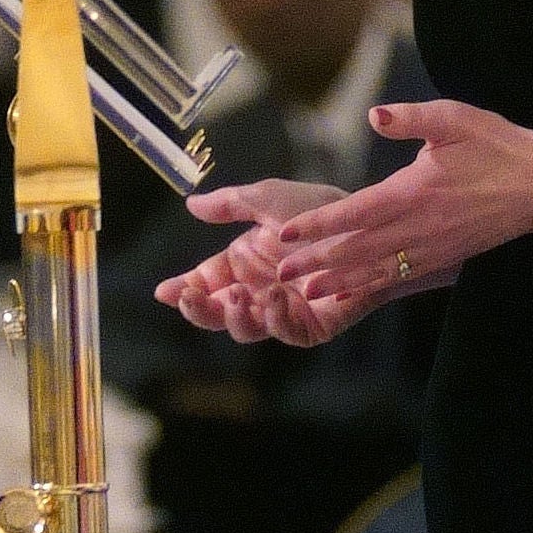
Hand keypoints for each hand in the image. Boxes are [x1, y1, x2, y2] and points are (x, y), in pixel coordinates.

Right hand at [154, 182, 372, 347]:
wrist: (367, 225)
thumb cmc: (318, 209)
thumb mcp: (267, 199)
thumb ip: (229, 204)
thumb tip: (191, 204)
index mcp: (243, 263)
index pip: (204, 283)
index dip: (184, 290)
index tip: (165, 291)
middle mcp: (259, 289)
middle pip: (218, 313)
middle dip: (200, 311)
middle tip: (192, 299)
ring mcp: (284, 310)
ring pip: (247, 329)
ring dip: (236, 317)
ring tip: (242, 295)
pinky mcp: (313, 325)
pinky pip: (286, 333)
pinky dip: (275, 319)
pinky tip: (274, 298)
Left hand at [272, 98, 532, 309]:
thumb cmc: (496, 146)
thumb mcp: (456, 119)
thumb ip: (413, 118)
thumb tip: (377, 114)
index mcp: (415, 191)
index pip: (356, 212)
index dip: (319, 225)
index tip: (286, 233)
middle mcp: (419, 226)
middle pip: (358, 248)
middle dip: (317, 261)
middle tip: (281, 272)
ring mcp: (432, 246)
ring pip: (377, 268)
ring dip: (340, 280)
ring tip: (306, 291)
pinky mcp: (444, 256)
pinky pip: (401, 275)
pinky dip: (373, 285)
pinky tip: (351, 291)